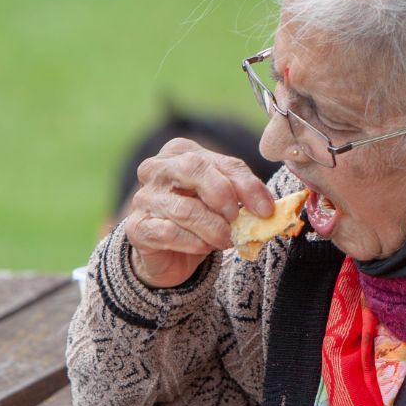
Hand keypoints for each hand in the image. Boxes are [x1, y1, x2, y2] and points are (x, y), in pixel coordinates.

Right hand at [121, 138, 272, 288]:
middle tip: (237, 219)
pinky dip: (194, 243)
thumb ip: (243, 197)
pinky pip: (169, 233)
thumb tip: (268, 208)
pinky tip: (204, 247)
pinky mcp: (137, 227)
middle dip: (223, 195)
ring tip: (225, 240)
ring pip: (185, 208)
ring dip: (213, 228)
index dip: (248, 186)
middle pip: (193, 168)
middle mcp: (157, 168)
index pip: (222, 162)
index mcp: (181, 152)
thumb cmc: (200, 218)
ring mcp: (144, 197)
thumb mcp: (225, 201)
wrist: (168, 254)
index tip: (266, 210)